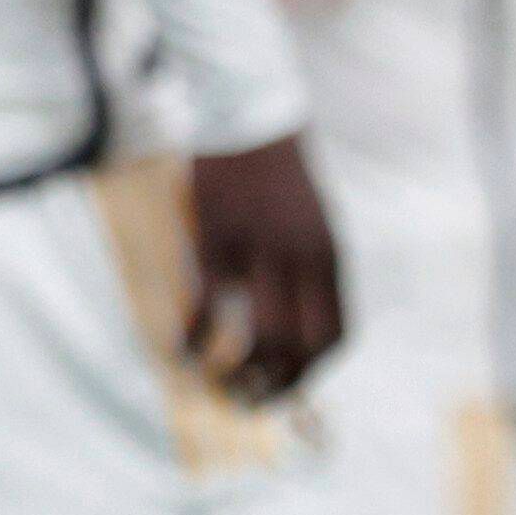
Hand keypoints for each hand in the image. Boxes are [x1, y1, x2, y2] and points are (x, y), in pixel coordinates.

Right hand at [189, 132, 347, 402]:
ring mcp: (260, 250)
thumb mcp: (310, 220)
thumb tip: (300, 324)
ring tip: (222, 385)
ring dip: (242, 373)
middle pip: (303, 347)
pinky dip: (194, 338)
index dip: (314, 370)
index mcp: (330, 255)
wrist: (245, 113)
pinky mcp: (216, 238)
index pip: (335, 335)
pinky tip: (180, 350)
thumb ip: (309, 268)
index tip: (290, 384)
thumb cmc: (276, 171)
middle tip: (255, 401)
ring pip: (262, 337)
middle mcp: (302, 258)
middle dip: (281, 386)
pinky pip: (207, 306)